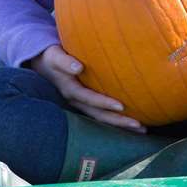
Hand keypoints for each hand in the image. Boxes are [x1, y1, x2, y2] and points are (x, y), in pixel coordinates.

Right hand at [28, 44, 146, 131]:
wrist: (43, 63)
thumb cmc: (51, 56)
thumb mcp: (54, 56)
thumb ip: (64, 61)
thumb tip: (78, 67)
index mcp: (70, 90)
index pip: (89, 99)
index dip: (104, 103)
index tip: (121, 106)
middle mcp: (76, 101)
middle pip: (99, 115)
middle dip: (119, 122)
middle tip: (140, 126)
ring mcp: (81, 104)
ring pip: (102, 118)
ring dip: (121, 125)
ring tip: (142, 130)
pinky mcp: (86, 103)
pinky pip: (102, 114)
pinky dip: (117, 120)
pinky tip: (133, 123)